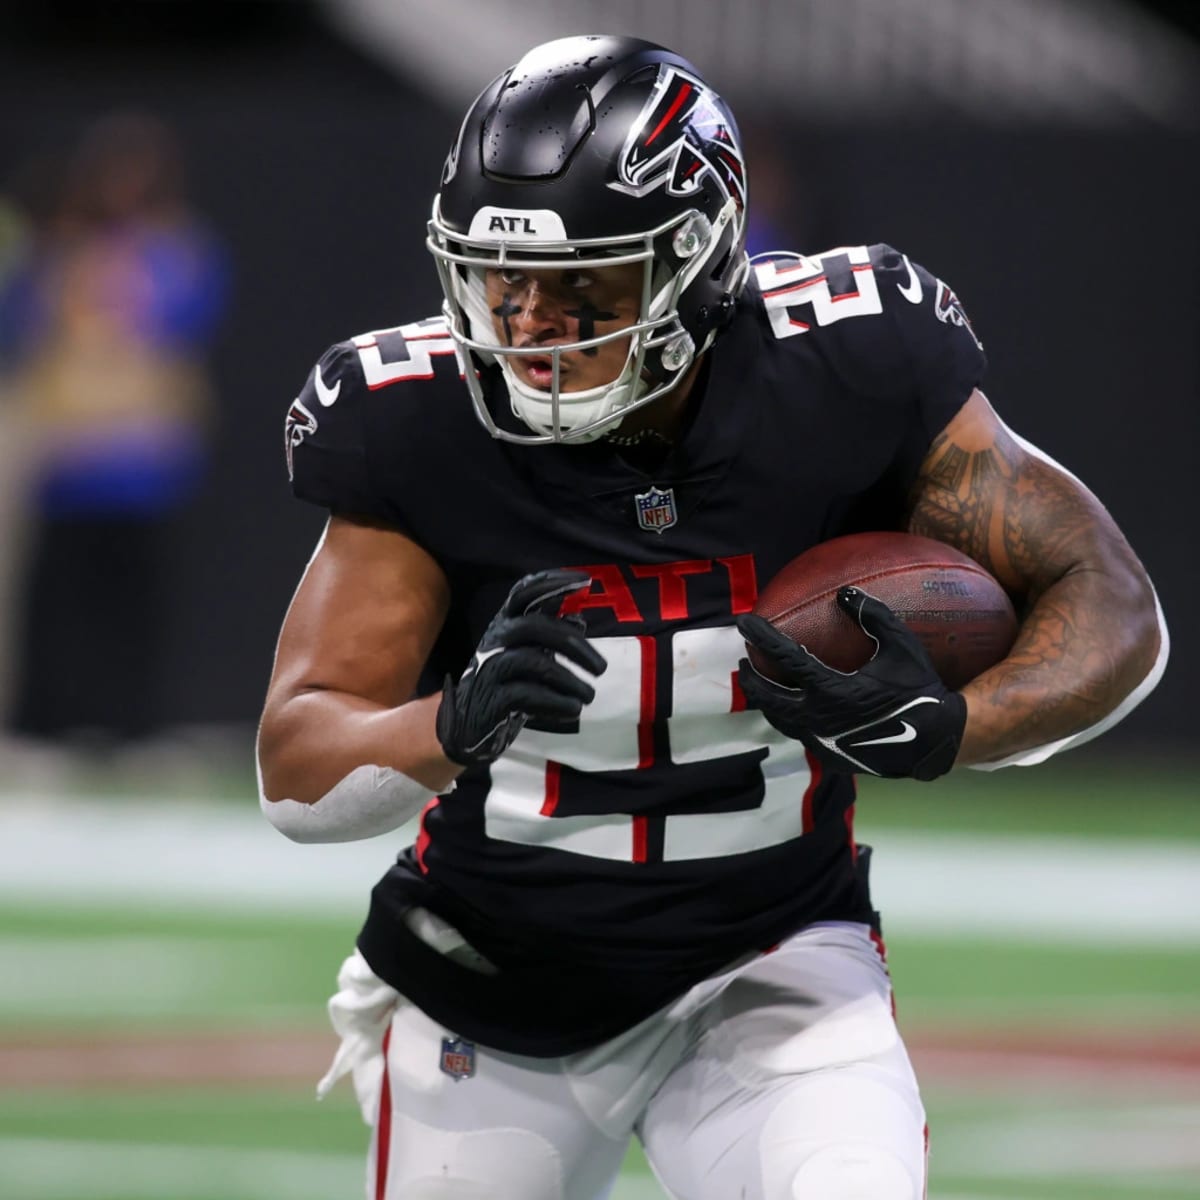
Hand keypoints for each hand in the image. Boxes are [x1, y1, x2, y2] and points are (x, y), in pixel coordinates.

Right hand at [436, 569, 606, 766]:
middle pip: (534, 627)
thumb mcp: (529, 656)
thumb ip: (551, 637)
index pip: (523, 594)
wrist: (468, 725)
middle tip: (601, 669)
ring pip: (532, 662)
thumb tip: (578, 618)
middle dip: (573, 644)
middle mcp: (494, 641)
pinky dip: (555, 702)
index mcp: (504, 625)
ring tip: (589, 696)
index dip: (551, 583)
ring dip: (569, 680)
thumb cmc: (506, 685)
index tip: (584, 581)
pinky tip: (572, 709)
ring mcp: (489, 669)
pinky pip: (526, 695)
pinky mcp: (490, 699)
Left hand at [737, 587, 966, 779]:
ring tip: (760, 684)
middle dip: (752, 678)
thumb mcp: (901, 647)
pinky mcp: (829, 757)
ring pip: (780, 720)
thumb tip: (845, 592)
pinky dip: (789, 718)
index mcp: (831, 690)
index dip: (762, 638)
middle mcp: (819, 719)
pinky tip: (791, 708)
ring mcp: (822, 741)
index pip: (785, 659)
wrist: (935, 741)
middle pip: (769, 697)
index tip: (744, 623)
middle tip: (744, 661)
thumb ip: (872, 616)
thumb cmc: (919, 690)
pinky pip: (799, 734)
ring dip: (766, 701)